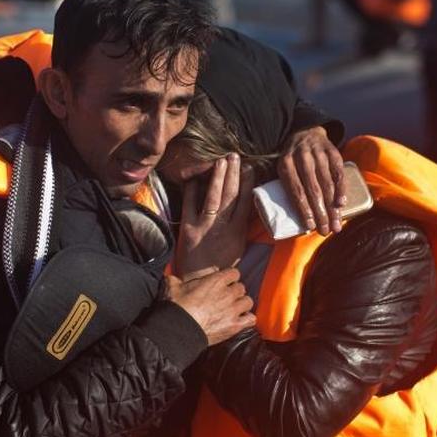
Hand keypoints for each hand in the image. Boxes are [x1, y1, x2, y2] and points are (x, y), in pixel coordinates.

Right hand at [164, 267, 254, 345]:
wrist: (179, 329)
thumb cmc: (176, 307)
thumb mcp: (172, 286)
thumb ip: (174, 279)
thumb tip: (168, 277)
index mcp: (216, 281)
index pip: (234, 273)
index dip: (230, 278)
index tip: (225, 282)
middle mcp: (228, 293)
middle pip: (241, 288)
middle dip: (235, 292)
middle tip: (227, 298)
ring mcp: (233, 310)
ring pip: (248, 302)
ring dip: (242, 305)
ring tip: (234, 309)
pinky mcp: (234, 326)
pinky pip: (250, 319)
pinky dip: (247, 320)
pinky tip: (240, 321)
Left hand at [175, 154, 252, 275]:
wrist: (200, 280)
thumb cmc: (221, 264)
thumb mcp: (238, 246)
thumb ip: (241, 225)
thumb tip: (246, 204)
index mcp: (237, 232)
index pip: (244, 202)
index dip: (247, 183)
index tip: (249, 168)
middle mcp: (222, 227)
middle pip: (230, 195)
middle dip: (233, 174)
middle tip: (235, 156)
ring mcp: (204, 227)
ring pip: (213, 197)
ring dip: (218, 177)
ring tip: (221, 161)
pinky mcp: (187, 229)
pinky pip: (189, 205)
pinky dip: (192, 190)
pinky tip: (195, 177)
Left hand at [277, 126, 344, 234]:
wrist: (305, 132)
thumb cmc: (293, 160)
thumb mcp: (284, 169)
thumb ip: (288, 188)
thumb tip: (293, 220)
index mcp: (285, 164)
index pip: (295, 190)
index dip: (303, 210)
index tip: (310, 227)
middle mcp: (302, 157)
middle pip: (312, 189)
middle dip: (320, 213)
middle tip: (325, 230)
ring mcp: (318, 153)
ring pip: (327, 183)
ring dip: (332, 207)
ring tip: (336, 224)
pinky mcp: (332, 151)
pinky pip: (338, 172)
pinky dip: (341, 189)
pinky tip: (342, 203)